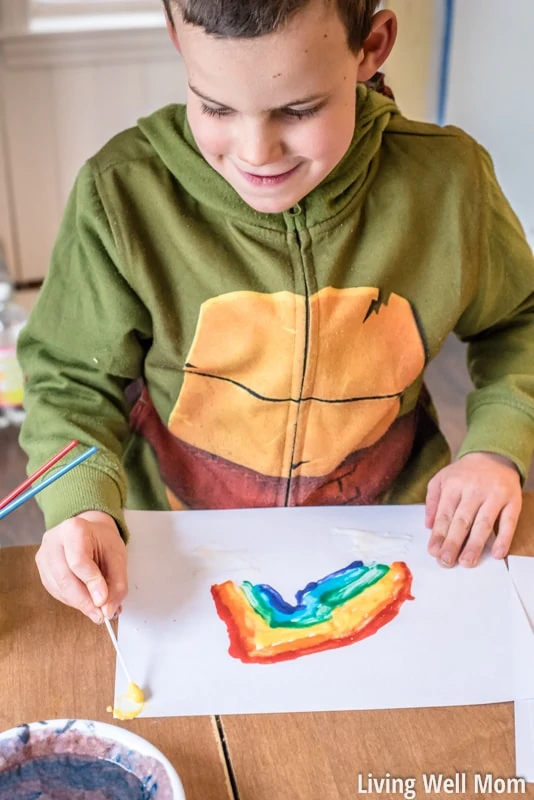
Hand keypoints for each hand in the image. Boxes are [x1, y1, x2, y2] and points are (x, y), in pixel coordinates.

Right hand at [35, 510, 127, 621]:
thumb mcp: (118, 557)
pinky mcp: (42, 571)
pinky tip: (86, 600)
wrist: (90, 533)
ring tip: (98, 609)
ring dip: (80, 603)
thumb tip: (108, 610)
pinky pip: (56, 592)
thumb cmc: (103, 542)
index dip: (91, 583)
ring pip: (59, 588)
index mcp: (73, 529)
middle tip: (101, 614)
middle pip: (64, 578)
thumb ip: (117, 584)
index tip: (103, 600)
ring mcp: (44, 556)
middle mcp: (53, 541)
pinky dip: (73, 601)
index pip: (78, 561)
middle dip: (84, 600)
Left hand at [426, 452, 521, 567]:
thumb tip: (429, 526)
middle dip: (453, 543)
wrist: (494, 455)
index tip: (433, 551)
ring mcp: (494, 495)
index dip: (439, 535)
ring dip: (475, 545)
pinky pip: (508, 522)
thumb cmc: (464, 473)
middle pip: (462, 520)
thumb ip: (433, 501)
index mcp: (454, 485)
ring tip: (466, 562)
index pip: (445, 514)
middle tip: (446, 561)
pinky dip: (503, 538)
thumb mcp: (441, 479)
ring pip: (483, 523)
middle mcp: (474, 489)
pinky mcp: (512, 501)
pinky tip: (496, 553)